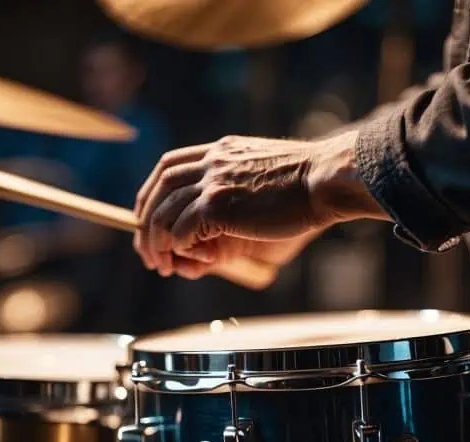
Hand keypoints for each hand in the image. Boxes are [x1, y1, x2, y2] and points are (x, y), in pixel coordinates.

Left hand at [133, 131, 386, 276]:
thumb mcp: (265, 172)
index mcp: (221, 150)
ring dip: (157, 241)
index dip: (153, 192)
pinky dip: (178, 245)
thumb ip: (240, 184)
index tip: (149, 215)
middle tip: (147, 249)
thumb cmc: (307, 183)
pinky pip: (181, 228)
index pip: (169, 165)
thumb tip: (228, 212)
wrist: (324, 179)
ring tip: (163, 264)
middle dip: (145, 220)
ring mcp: (213, 181)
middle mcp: (212, 161)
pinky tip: (190, 257)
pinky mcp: (218, 204)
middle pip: (159, 187)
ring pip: (165, 212)